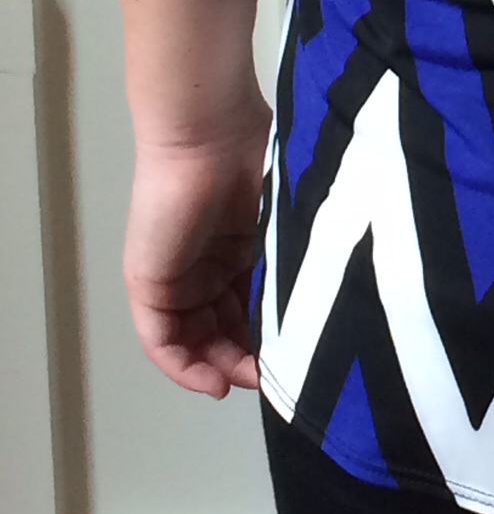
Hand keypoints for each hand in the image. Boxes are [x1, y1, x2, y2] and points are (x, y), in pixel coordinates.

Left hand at [122, 92, 272, 397]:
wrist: (211, 132)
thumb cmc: (257, 157)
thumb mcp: (288, 219)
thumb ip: (296, 262)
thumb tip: (325, 307)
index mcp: (242, 247)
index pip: (254, 307)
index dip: (273, 337)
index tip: (299, 357)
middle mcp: (208, 266)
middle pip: (224, 329)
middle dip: (249, 358)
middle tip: (276, 376)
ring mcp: (178, 275)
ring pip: (196, 339)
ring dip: (221, 367)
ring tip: (251, 380)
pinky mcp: (149, 283)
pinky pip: (162, 339)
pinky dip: (186, 366)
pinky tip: (214, 381)